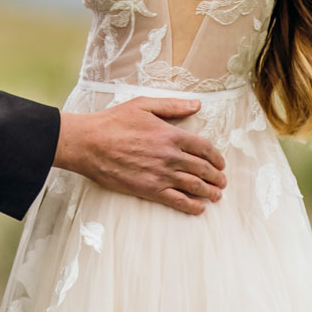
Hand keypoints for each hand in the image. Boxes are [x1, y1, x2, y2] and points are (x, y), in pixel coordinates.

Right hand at [54, 98, 226, 214]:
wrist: (89, 144)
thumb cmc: (114, 121)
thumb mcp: (143, 104)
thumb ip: (172, 106)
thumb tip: (197, 104)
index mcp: (171, 135)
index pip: (204, 148)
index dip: (216, 157)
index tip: (220, 162)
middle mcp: (170, 156)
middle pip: (203, 169)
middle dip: (216, 177)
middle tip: (222, 182)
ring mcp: (161, 175)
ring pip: (194, 186)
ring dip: (209, 192)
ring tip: (216, 196)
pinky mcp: (149, 190)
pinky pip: (177, 200)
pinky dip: (191, 206)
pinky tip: (199, 208)